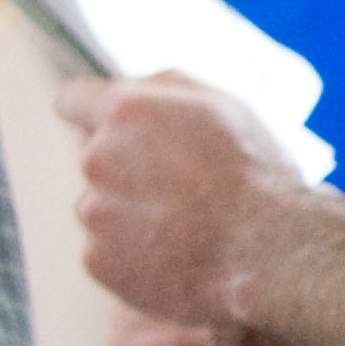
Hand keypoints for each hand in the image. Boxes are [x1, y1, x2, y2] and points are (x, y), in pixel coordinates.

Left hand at [63, 74, 303, 339]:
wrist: (271, 255)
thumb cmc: (256, 178)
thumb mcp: (223, 106)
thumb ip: (164, 87)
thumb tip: (132, 87)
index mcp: (124, 112)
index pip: (72, 100)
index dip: (90, 112)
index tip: (101, 124)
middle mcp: (97, 158)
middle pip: (95, 159)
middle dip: (127, 169)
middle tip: (180, 187)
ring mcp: (94, 212)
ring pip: (102, 207)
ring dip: (130, 214)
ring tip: (186, 226)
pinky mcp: (97, 258)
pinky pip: (107, 250)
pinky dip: (134, 255)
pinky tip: (175, 255)